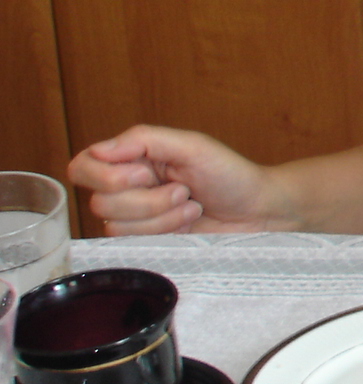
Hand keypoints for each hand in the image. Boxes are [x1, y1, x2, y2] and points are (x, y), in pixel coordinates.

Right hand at [69, 125, 296, 235]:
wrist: (257, 210)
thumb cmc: (230, 174)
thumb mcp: (192, 146)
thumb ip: (144, 140)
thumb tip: (99, 149)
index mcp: (134, 158)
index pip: (83, 166)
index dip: (105, 175)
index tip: (143, 174)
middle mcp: (128, 188)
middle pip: (100, 201)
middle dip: (148, 199)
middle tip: (182, 189)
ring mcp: (137, 218)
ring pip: (116, 225)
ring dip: (161, 215)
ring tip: (190, 204)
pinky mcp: (148, 241)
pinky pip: (134, 242)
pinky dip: (165, 230)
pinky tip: (188, 223)